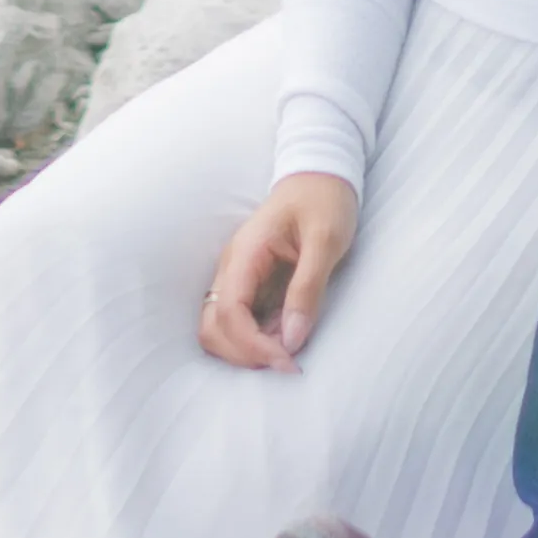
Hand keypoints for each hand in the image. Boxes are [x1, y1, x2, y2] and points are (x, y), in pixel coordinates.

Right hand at [197, 170, 359, 365]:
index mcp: (246, 253)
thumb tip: (292, 340)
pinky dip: (257, 340)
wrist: (320, 176)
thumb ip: (308, 288)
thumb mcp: (326, 240)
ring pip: (219, 330)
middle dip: (244, 355)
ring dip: (248, 350)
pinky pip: (239, 323)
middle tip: (288, 361)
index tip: (289, 362)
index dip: (254, 346)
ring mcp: (237, 277)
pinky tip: (287, 334)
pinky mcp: (249, 285)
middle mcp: (232, 268)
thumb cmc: (324, 201)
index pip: (229, 313)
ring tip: (289, 348)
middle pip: (212, 328)